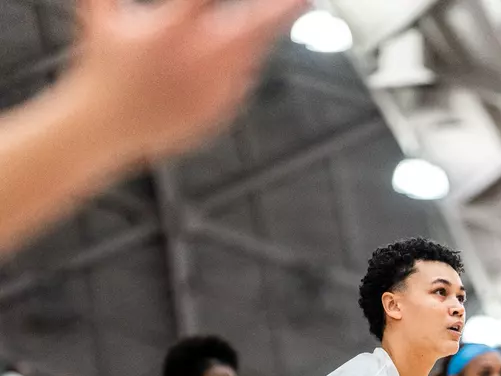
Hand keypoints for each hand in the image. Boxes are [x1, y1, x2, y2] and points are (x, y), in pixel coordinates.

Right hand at [70, 0, 306, 161]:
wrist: (106, 129)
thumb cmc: (104, 68)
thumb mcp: (101, 16)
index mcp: (169, 32)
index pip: (206, 0)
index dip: (216, 0)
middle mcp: (195, 63)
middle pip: (251, 30)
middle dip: (280, 12)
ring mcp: (210, 92)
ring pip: (253, 58)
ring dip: (268, 34)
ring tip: (290, 9)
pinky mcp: (216, 112)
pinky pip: (242, 83)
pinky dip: (248, 64)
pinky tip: (240, 53)